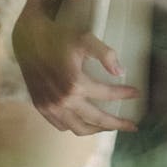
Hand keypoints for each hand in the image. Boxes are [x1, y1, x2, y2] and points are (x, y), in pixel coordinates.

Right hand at [11, 0, 139, 134]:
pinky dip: (76, 126)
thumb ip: (105, 54)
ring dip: (97, 129)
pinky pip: (62, 125)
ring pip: (79, 128)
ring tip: (110, 126)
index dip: (124, 94)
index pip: (107, 95)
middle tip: (132, 126)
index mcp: (75, 84)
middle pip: (96, 120)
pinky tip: (84, 121)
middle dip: (117, 124)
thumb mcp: (85, 39)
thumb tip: (120, 72)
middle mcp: (63, 100)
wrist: (29, 38)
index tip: (137, 93)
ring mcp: (51, 107)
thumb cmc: (59, 37)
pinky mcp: (41, 107)